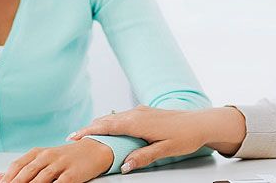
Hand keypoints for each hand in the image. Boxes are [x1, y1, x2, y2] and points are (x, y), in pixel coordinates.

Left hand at [0, 138, 112, 182]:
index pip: (17, 166)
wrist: (94, 150)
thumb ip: (22, 168)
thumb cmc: (67, 157)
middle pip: (26, 173)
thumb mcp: (43, 159)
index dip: (7, 178)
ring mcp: (60, 164)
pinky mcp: (72, 174)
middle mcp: (48, 156)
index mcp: (38, 153)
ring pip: (40, 178)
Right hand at [68, 105, 245, 172]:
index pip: (107, 125)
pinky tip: (110, 130)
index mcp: (138, 122)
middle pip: (107, 120)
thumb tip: (124, 166)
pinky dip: (112, 123)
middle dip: (90, 128)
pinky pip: (123, 117)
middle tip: (73, 139)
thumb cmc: (186, 136)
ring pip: (115, 117)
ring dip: (100, 125)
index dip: (89, 131)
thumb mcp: (165, 149)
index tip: (73, 137)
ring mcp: (142, 111)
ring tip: (87, 136)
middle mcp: (138, 113)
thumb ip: (143, 157)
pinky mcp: (147, 112)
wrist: (202, 122)